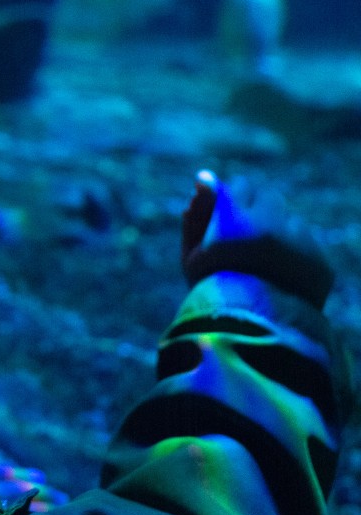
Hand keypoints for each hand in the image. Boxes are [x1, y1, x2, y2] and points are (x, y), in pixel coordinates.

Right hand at [181, 169, 333, 308]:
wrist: (250, 337)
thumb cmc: (212, 294)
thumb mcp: (193, 254)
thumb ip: (197, 214)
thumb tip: (204, 177)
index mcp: (239, 220)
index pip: (239, 186)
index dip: (230, 204)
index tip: (225, 222)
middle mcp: (275, 225)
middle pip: (268, 198)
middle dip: (257, 212)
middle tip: (246, 240)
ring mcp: (303, 244)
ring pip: (291, 222)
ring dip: (279, 233)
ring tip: (264, 263)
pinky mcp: (322, 264)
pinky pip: (308, 247)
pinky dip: (296, 256)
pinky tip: (282, 276)